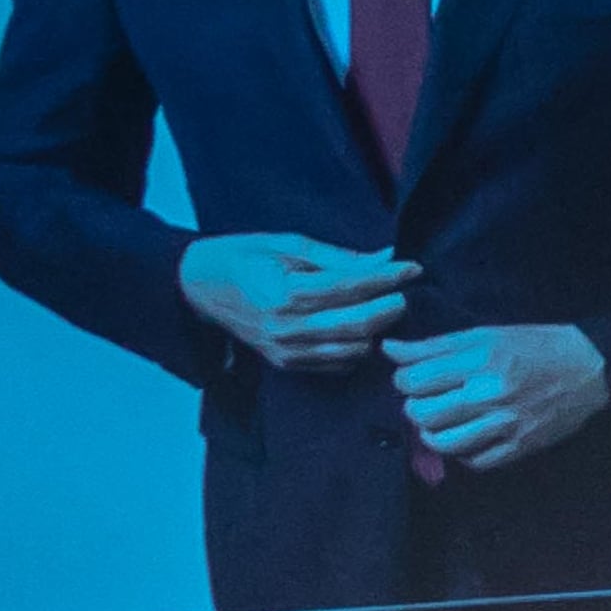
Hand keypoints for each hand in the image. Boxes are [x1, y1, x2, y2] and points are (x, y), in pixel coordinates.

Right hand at [180, 231, 415, 373]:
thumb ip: (338, 257)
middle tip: (404, 292)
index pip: (350, 288)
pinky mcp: (286, 364)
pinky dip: (358, 350)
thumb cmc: (244, 257)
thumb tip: (385, 257)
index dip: (386, 278)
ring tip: (385, 309)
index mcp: (284, 293)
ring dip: (377, 331)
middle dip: (390, 308)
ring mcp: (286, 350)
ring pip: (353, 350)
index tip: (412, 267)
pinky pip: (337, 365)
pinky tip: (362, 330)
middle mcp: (286, 327)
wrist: (199, 287)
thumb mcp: (287, 244)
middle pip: (358, 325)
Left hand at [382, 324, 610, 471]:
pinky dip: (463, 452)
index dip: (404, 379)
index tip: (414, 377)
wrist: (593, 369)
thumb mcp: (486, 335)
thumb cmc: (537, 345)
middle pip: (422, 413)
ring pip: (443, 442)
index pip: (413, 380)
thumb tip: (390, 349)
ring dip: (433, 433)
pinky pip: (475, 461)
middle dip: (415, 407)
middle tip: (427, 400)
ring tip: (442, 422)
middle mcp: (489, 394)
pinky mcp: (520, 446)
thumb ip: (435, 346)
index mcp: (479, 360)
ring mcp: (506, 424)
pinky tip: (468, 438)